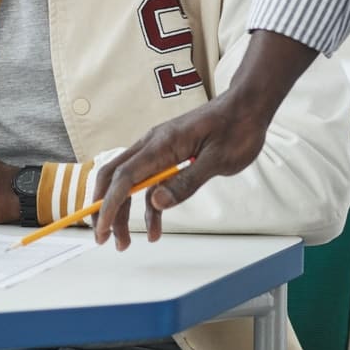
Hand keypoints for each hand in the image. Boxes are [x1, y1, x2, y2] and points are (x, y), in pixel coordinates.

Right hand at [92, 92, 270, 249]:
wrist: (246, 107)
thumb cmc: (236, 129)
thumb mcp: (217, 160)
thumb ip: (186, 182)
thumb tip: (156, 202)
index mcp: (162, 144)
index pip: (125, 176)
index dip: (109, 203)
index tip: (103, 228)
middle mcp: (153, 144)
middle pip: (116, 177)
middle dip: (105, 208)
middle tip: (104, 239)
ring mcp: (158, 149)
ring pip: (129, 181)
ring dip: (123, 211)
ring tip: (125, 242)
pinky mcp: (167, 155)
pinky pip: (149, 181)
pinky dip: (147, 205)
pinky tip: (155, 227)